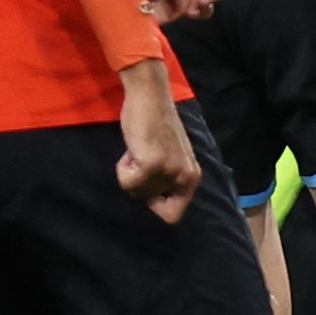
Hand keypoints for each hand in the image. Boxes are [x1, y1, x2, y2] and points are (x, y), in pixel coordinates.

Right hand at [112, 60, 199, 224]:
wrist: (150, 98)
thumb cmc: (155, 125)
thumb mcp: (172, 158)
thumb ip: (168, 180)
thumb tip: (154, 205)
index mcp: (192, 177)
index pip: (173, 216)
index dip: (154, 205)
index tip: (148, 185)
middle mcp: (186, 177)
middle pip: (148, 203)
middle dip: (139, 183)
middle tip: (142, 158)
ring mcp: (170, 171)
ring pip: (136, 192)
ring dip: (130, 172)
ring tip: (139, 150)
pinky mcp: (152, 164)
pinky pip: (127, 182)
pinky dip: (123, 167)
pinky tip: (133, 148)